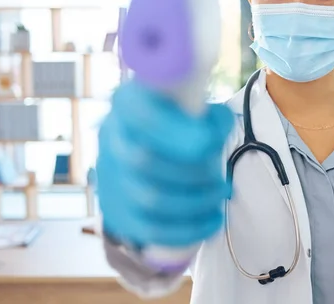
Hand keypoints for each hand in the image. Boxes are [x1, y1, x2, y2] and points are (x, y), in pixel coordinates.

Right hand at [96, 81, 233, 247]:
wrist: (148, 147)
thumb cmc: (178, 122)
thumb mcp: (193, 106)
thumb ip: (210, 118)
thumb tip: (216, 135)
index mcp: (128, 104)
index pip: (140, 115)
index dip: (173, 131)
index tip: (210, 142)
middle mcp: (112, 140)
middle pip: (144, 162)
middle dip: (193, 172)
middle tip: (222, 176)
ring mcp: (111, 179)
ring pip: (150, 199)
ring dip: (196, 201)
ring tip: (221, 193)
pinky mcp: (118, 212)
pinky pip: (150, 230)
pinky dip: (187, 229)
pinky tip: (212, 220)